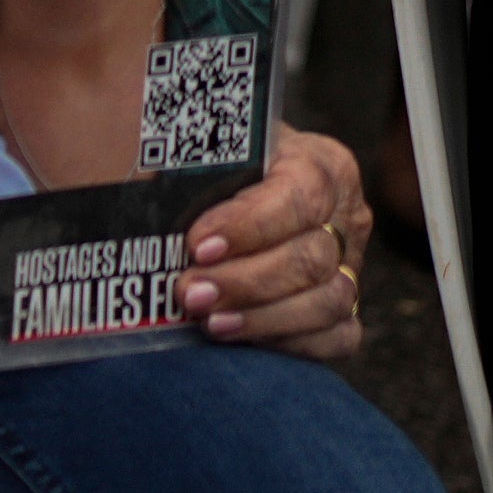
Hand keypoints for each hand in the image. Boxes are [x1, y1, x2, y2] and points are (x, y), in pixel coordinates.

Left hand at [182, 125, 371, 359]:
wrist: (236, 186)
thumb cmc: (217, 166)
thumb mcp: (209, 151)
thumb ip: (191, 163)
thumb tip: (142, 180)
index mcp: (321, 164)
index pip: (299, 196)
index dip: (249, 224)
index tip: (197, 245)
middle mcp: (344, 217)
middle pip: (310, 257)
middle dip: (245, 281)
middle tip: (190, 292)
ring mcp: (350, 266)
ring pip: (328, 301)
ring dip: (263, 317)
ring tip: (209, 321)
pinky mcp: (345, 308)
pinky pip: (338, 337)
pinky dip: (291, 342)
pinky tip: (242, 337)